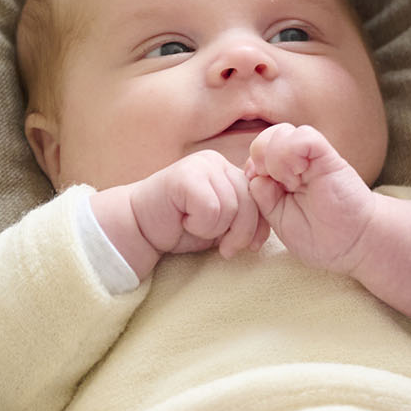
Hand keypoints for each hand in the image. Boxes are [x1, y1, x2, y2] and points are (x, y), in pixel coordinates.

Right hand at [123, 151, 268, 266]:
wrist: (139, 229)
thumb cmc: (182, 228)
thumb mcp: (224, 225)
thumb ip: (246, 218)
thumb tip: (270, 226)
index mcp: (230, 171)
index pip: (262, 197)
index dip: (259, 225)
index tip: (250, 245)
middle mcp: (217, 163)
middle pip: (251, 202)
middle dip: (241, 233)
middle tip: (224, 247)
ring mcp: (201, 165)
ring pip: (232, 207)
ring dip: (215, 230)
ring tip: (195, 226)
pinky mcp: (185, 175)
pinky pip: (211, 209)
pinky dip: (200, 225)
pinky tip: (184, 221)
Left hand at [246, 124, 384, 275]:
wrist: (353, 245)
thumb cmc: (320, 238)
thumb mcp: (279, 220)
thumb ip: (263, 198)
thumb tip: (254, 176)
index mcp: (284, 176)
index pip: (258, 151)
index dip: (251, 165)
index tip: (257, 186)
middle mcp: (298, 163)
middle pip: (267, 136)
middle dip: (259, 157)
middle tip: (273, 183)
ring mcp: (314, 159)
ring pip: (283, 131)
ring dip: (275, 156)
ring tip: (288, 182)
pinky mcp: (329, 158)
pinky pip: (305, 136)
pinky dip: (292, 151)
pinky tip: (296, 175)